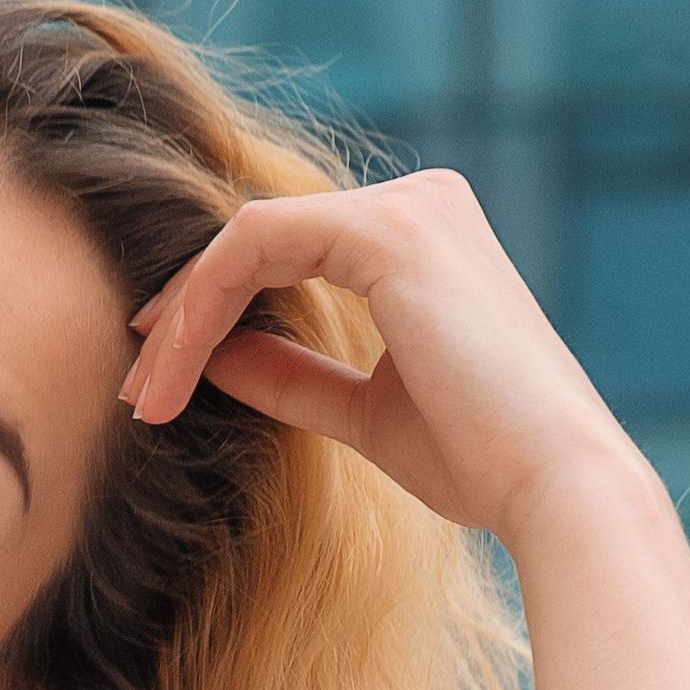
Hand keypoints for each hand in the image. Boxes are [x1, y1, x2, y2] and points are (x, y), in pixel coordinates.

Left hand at [122, 167, 689, 689]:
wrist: (552, 486)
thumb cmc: (480, 460)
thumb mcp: (365, 412)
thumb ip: (295, 375)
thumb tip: (216, 357)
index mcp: (425, 238)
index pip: (286, 253)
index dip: (210, 309)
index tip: (157, 377)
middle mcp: (421, 203)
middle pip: (259, 237)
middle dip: (184, 312)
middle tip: (136, 387)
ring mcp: (408, 207)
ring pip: (246, 239)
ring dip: (182, 317)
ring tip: (145, 393)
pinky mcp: (388, 230)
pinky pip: (254, 246)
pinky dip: (201, 305)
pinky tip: (172, 367)